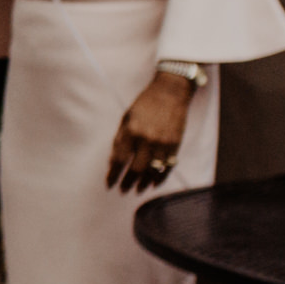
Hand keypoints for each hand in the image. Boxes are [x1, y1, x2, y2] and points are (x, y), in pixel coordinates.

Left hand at [108, 72, 192, 192]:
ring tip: (137, 190)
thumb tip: (114, 159)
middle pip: (136, 169)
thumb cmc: (145, 103)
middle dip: (128, 182)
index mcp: (131, 131)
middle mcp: (147, 139)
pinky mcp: (175, 144)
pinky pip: (168, 166)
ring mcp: (163, 143)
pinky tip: (154, 184)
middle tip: (123, 190)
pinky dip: (161, 177)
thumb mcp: (126, 117)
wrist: (171, 93)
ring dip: (144, 183)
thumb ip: (120, 138)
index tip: (109, 183)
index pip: (119, 159)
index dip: (113, 174)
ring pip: (152, 170)